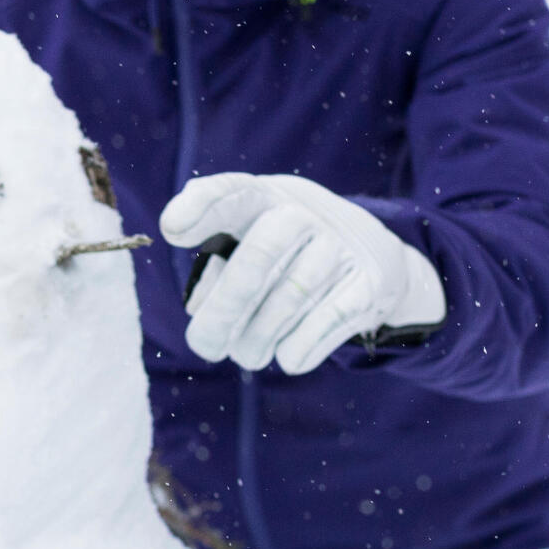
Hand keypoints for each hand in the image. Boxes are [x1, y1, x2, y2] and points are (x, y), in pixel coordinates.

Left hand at [159, 172, 444, 374]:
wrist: (375, 259)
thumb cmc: (293, 253)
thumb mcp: (255, 240)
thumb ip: (219, 265)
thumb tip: (201, 308)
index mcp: (268, 197)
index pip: (233, 191)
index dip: (202, 206)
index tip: (172, 231)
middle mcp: (307, 213)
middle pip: (260, 255)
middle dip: (225, 308)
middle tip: (205, 346)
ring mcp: (342, 246)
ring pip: (290, 298)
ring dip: (259, 338)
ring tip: (247, 355)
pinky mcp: (370, 283)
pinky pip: (326, 322)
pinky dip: (299, 348)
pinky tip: (288, 357)